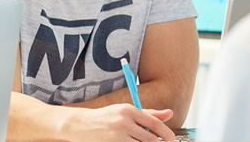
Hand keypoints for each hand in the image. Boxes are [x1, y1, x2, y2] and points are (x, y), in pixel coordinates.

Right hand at [59, 104, 174, 141]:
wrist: (79, 125)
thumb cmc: (105, 118)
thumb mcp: (124, 112)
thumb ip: (148, 114)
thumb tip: (169, 114)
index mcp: (128, 110)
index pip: (155, 124)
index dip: (167, 134)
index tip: (170, 139)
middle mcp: (123, 122)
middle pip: (151, 139)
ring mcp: (117, 136)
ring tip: (136, 140)